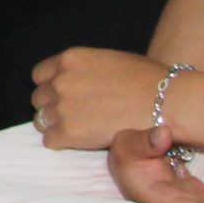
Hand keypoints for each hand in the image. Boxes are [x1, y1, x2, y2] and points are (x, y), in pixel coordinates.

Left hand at [31, 47, 171, 150]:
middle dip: (52, 106)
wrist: (165, 103)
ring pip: (41, 121)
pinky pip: (50, 141)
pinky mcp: (68, 133)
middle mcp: (60, 81)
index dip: (50, 86)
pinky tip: (82, 141)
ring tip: (79, 129)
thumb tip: (74, 79)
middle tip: (74, 115)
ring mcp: (62, 107)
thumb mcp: (107, 60)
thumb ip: (83, 69)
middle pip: (39, 98)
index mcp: (69, 59)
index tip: (62, 96)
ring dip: (56, 125)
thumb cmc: (146, 80)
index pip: (39, 75)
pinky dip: (63, 143)